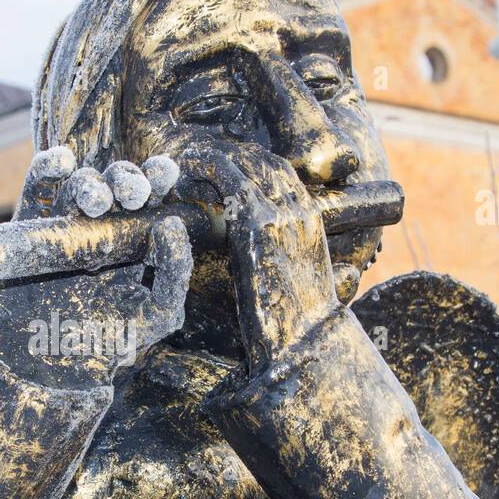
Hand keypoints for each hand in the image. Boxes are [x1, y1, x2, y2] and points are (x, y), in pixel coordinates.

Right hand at [0, 147, 190, 389]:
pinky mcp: (29, 231)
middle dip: (127, 181)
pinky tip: (62, 162)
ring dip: (92, 183)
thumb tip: (172, 223)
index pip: (150, 203)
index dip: (157, 180)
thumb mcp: (155, 315)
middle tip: (133, 194)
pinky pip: (37, 193)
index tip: (165, 173)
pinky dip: (46, 170)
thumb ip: (174, 273)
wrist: (44, 369)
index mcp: (134, 246)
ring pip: (80, 187)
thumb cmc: (104, 348)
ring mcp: (64, 230)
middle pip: (116, 188)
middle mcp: (101, 232)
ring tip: (98, 202)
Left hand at [173, 142, 338, 373]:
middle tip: (199, 161)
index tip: (225, 170)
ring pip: (247, 162)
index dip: (252, 166)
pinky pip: (228, 176)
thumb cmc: (296, 326)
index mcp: (313, 224)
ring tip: (187, 162)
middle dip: (232, 156)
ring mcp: (281, 212)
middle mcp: (300, 210)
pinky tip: (185, 169)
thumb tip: (263, 263)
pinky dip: (206, 166)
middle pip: (266, 161)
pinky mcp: (257, 221)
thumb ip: (280, 261)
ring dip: (215, 157)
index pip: (284, 176)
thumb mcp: (293, 283)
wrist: (306, 342)